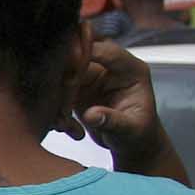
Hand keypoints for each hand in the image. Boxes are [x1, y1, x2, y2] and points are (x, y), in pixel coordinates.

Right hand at [68, 39, 164, 160]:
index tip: (67, 68)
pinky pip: (58, 88)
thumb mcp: (130, 130)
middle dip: (64, 71)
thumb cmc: (138, 134)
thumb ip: (111, 120)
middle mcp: (109, 68)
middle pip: (80, 52)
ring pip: (64, 72)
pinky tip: (67, 127)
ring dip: (58, 96)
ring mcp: (92, 75)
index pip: (106, 50)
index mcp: (130, 70)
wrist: (131, 144)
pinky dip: (56, 107)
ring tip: (64, 123)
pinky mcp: (77, 87)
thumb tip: (92, 115)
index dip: (85, 54)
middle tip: (57, 95)